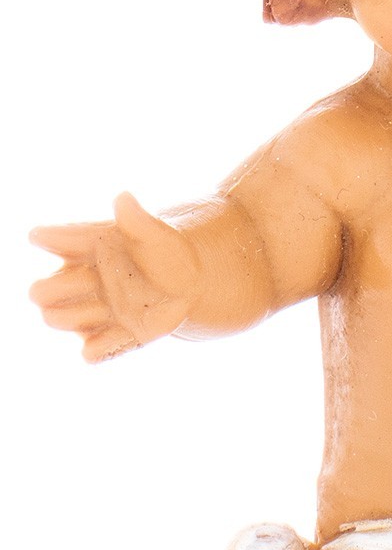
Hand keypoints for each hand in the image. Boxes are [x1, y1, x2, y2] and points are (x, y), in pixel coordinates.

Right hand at [30, 193, 200, 361]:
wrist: (192, 283)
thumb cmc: (167, 252)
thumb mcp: (156, 234)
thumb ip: (137, 220)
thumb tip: (122, 198)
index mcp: (90, 248)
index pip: (58, 240)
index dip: (50, 237)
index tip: (41, 235)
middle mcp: (83, 280)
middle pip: (41, 291)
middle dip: (58, 288)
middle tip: (91, 281)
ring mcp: (93, 311)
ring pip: (57, 320)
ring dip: (77, 315)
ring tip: (108, 306)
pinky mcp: (110, 337)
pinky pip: (92, 352)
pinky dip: (101, 346)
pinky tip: (123, 330)